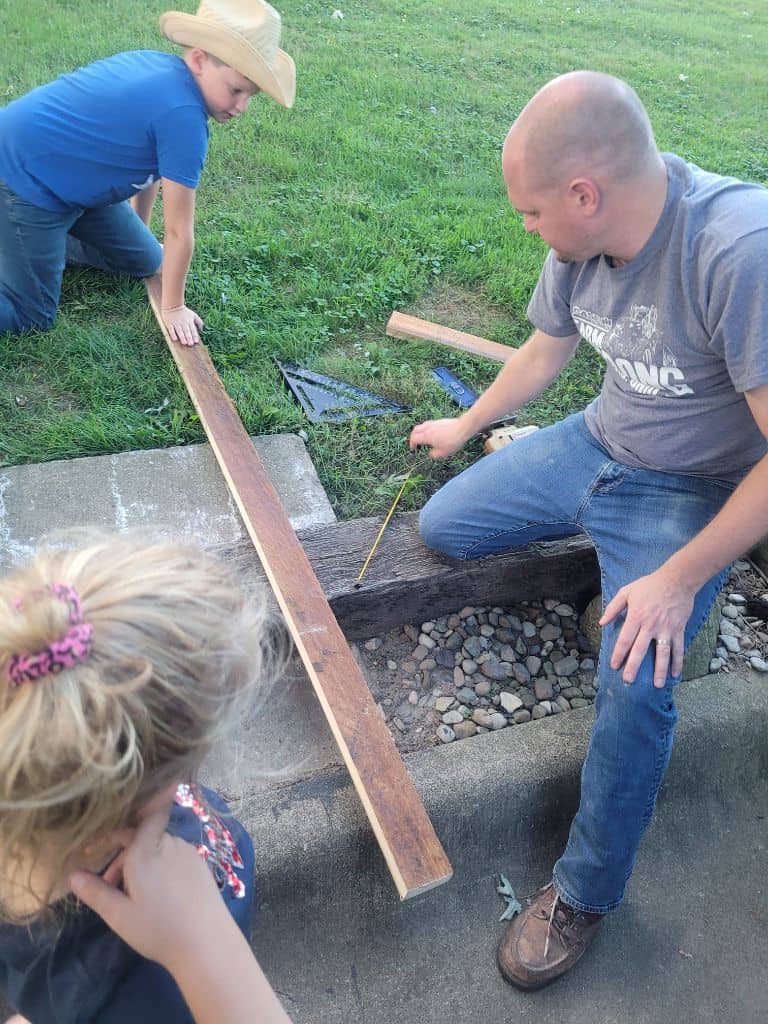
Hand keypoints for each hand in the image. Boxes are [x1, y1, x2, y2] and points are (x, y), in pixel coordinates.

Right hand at [70, 807, 230, 974]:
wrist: (207, 943)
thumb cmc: (158, 929)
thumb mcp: (119, 914)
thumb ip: (95, 892)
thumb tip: (72, 875)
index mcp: (147, 850)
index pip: (139, 818)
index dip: (124, 823)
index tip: (102, 844)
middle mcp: (170, 843)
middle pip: (142, 838)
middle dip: (123, 857)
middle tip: (110, 887)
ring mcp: (189, 852)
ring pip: (159, 848)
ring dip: (142, 863)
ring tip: (133, 896)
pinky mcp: (201, 865)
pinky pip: (175, 856)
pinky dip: (161, 867)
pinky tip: (159, 895)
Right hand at [162, 305, 203, 345]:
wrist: (173, 305)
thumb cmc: (184, 312)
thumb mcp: (193, 315)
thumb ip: (199, 322)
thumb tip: (202, 330)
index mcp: (189, 321)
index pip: (193, 329)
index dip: (194, 335)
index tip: (196, 341)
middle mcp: (183, 323)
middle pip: (186, 331)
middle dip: (189, 337)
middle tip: (190, 344)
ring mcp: (176, 323)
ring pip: (179, 331)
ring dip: (182, 337)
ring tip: (184, 343)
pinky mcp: (169, 323)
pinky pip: (171, 329)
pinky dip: (173, 334)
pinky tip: (175, 339)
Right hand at [409, 418, 470, 458]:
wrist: (463, 428)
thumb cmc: (453, 441)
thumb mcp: (443, 453)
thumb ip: (434, 455)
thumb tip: (431, 454)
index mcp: (426, 436)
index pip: (413, 439)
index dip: (411, 444)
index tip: (413, 449)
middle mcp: (428, 428)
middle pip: (415, 430)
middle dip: (413, 436)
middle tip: (415, 442)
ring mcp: (434, 423)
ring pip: (422, 425)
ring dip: (420, 432)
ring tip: (424, 438)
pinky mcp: (439, 421)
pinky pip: (429, 424)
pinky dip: (427, 429)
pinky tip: (433, 433)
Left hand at [599, 567, 693, 685]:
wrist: (677, 580)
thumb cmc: (650, 585)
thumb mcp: (627, 592)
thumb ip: (613, 608)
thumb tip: (601, 622)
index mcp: (636, 617)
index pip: (625, 639)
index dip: (618, 654)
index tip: (614, 666)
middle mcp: (650, 625)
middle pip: (640, 650)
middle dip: (634, 667)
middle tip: (628, 681)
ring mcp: (666, 629)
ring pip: (662, 653)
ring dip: (659, 670)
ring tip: (656, 685)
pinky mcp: (678, 629)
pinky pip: (678, 648)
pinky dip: (678, 662)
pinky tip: (676, 674)